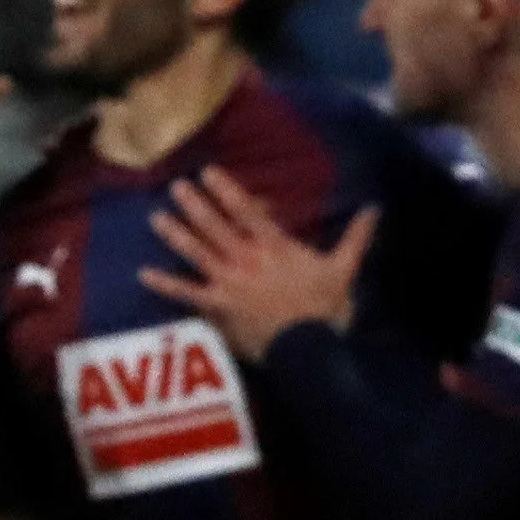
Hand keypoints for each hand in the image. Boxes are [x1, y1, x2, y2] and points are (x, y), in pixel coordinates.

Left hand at [140, 167, 377, 358]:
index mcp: (275, 246)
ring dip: (176, 234)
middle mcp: (247, 259)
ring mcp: (229, 283)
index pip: (247, 211)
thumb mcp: (344, 269)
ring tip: (156, 217)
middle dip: (195, 205)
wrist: (308, 348)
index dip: (227, 189)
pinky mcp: (218, 307)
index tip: (208, 172)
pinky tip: (144, 273)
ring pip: (197, 252)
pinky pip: (187, 294)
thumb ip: (356, 237)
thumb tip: (376, 209)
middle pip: (216, 226)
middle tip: (176, 186)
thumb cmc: (326, 309)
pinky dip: (165, 284)